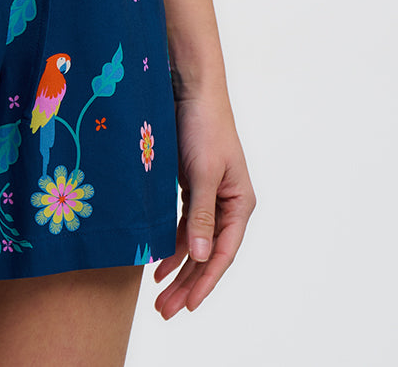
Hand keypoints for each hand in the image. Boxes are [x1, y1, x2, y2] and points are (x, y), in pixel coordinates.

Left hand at [153, 92, 255, 318]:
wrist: (189, 87)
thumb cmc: (203, 125)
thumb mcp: (203, 173)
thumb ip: (201, 215)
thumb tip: (199, 257)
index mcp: (240, 203)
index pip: (223, 253)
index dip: (205, 281)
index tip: (188, 306)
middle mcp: (227, 203)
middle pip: (207, 253)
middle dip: (188, 283)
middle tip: (165, 311)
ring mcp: (209, 195)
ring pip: (193, 242)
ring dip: (177, 268)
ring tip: (159, 296)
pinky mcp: (191, 185)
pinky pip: (182, 225)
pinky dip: (170, 243)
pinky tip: (157, 261)